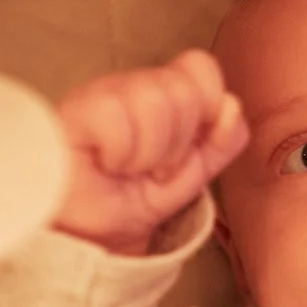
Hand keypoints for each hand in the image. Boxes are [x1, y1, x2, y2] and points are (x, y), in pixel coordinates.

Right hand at [52, 50, 248, 255]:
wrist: (84, 239)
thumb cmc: (127, 202)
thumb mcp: (188, 177)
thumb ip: (221, 144)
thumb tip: (232, 106)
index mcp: (161, 94)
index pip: (200, 67)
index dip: (206, 108)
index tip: (187, 150)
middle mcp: (132, 86)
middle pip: (184, 89)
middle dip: (177, 145)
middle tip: (151, 169)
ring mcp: (101, 93)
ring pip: (155, 99)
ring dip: (149, 153)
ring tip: (126, 169)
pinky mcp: (74, 109)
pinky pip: (116, 115)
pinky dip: (120, 153)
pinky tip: (104, 163)